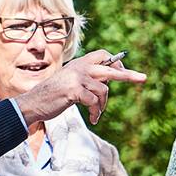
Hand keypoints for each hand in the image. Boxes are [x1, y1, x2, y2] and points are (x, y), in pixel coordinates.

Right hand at [15, 49, 146, 126]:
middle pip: (110, 69)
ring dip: (103, 106)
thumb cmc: (52, 96)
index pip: (102, 55)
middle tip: (143, 78)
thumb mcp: (70, 82)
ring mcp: (76, 78)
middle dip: (128, 75)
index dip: (116, 62)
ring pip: (103, 91)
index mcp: (78, 64)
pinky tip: (93, 119)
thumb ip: (86, 79)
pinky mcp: (74, 90)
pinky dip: (96, 113)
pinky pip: (94, 102)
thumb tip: (106, 83)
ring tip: (97, 114)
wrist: (33, 104)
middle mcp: (79, 68)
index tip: (125, 71)